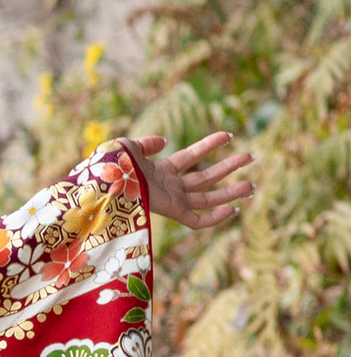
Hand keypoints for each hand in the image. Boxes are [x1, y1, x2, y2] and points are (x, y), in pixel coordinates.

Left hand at [116, 130, 255, 229]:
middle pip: (205, 178)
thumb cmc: (110, 166)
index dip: (208, 146)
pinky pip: (196, 221)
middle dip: (228, 167)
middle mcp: (169, 186)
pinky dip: (214, 218)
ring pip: (207, 198)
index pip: (190, 157)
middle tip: (251, 157)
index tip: (228, 135)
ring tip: (253, 184)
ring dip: (230, 192)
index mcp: (159, 170)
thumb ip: (147, 143)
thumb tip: (165, 141)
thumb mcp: (128, 146)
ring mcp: (171, 199)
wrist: (103, 185)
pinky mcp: (171, 213)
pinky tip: (233, 209)